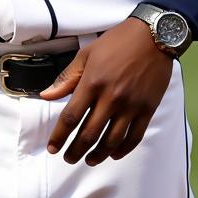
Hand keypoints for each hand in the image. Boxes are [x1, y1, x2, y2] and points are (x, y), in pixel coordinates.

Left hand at [40, 18, 173, 165]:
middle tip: (68, 158)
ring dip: (98, 155)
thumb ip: (66, 78)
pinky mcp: (147, 110)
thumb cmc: (115, 43)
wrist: (152, 37)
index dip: (59, 136)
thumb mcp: (86, 55)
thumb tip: (45, 96)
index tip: (52, 148)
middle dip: (76, 150)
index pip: (71, 117)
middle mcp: (111, 98)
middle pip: (89, 134)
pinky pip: (134, 137)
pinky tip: (113, 154)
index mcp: (92, 83)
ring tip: (88, 160)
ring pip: (111, 140)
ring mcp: (131, 106)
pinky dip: (122, 150)